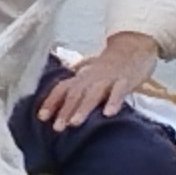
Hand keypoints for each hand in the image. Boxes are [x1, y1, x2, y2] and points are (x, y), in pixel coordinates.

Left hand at [38, 33, 156, 131]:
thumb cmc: (110, 66)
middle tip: (57, 128)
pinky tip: (108, 114)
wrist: (134, 47)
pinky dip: (113, 102)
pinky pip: (119, 91)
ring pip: (94, 93)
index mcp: (82, 77)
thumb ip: (77, 87)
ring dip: (83, 108)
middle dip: (65, 110)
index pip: (62, 88)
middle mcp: (92, 77)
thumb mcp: (90, 75)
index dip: (51, 102)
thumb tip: (58, 104)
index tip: (41, 118)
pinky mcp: (125, 80)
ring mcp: (108, 78)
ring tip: (75, 123)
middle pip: (75, 93)